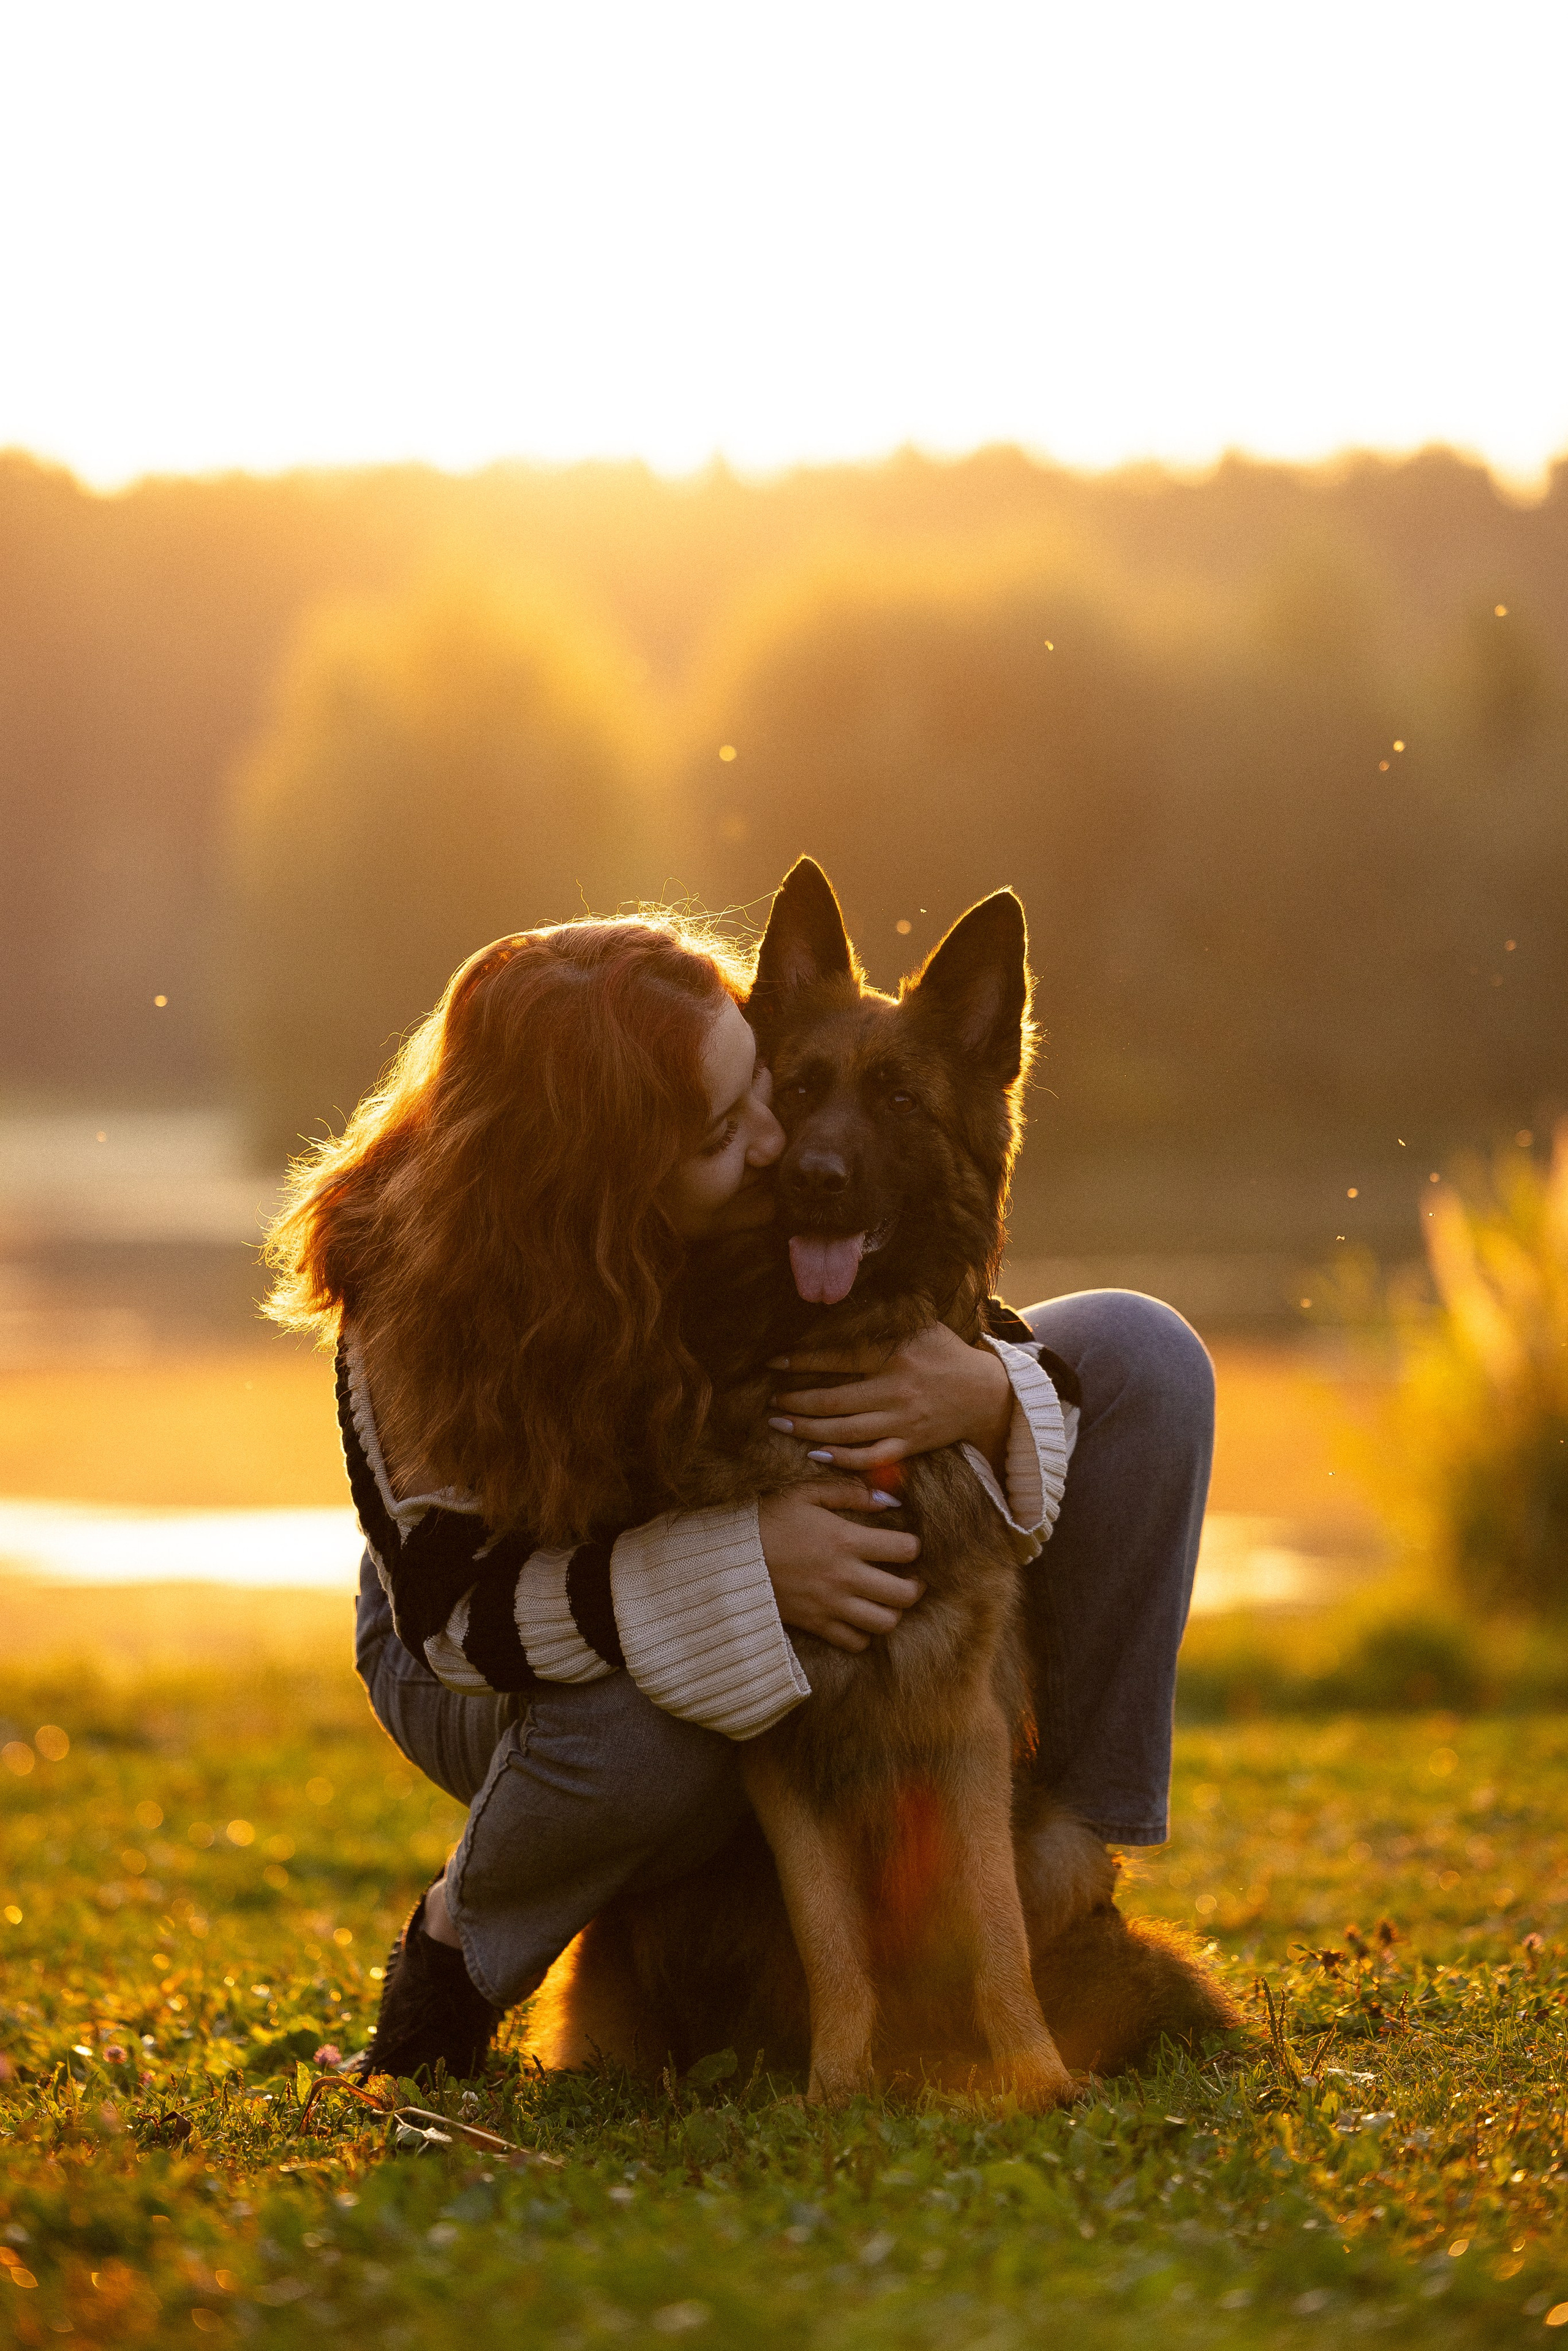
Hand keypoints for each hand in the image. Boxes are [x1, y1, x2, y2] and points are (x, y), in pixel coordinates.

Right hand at [758, 1479, 922, 1653]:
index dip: (912, 1546)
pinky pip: (855, 1642)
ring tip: (886, 1600)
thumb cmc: (767, 1519)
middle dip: (914, 1586)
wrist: (728, 1557)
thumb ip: (848, 1492)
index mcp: (846, 1540)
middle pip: (904, 1595)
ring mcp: (831, 1605)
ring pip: (885, 1623)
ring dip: (892, 1612)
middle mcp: (844, 1577)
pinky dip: (863, 1634)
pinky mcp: (816, 1625)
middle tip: (908, 1578)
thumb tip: (886, 1499)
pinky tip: (857, 1616)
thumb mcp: (804, 1493)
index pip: (905, 1550)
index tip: (904, 1545)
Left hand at [765, 1322, 1013, 1474]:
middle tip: (770, 1402)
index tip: (773, 1363)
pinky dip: (841, 1459)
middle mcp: (895, 1390)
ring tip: (779, 1425)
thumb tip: (844, 1301)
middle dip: (795, 1403)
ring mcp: (901, 1421)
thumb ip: (885, 1317)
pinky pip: (869, 1458)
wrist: (987, 1394)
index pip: (837, 1358)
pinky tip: (816, 1454)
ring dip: (806, 1431)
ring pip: (844, 1432)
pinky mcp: (909, 1445)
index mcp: (894, 1356)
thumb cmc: (947, 1354)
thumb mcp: (921, 1325)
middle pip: (833, 1401)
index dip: (800, 1362)